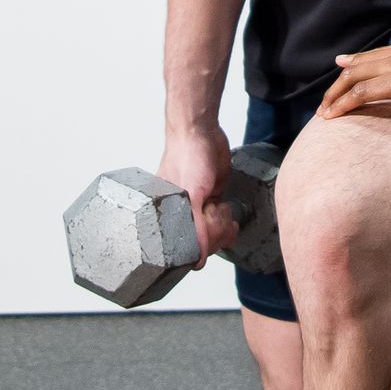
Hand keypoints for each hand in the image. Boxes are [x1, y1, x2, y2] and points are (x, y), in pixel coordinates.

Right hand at [157, 122, 236, 264]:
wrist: (203, 132)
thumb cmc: (187, 156)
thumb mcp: (192, 195)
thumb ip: (196, 226)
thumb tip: (197, 257)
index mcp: (165, 213)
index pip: (180, 244)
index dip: (195, 247)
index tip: (205, 241)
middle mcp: (179, 211)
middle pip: (198, 240)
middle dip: (212, 234)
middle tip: (215, 218)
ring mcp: (196, 205)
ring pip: (210, 231)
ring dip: (221, 226)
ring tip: (221, 212)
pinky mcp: (209, 198)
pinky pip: (218, 219)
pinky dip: (226, 219)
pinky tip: (226, 212)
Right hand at [320, 13, 390, 172]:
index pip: (362, 93)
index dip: (342, 105)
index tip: (326, 116)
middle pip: (355, 75)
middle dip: (335, 91)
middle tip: (322, 108)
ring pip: (363, 61)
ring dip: (344, 74)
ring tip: (330, 86)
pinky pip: (376, 52)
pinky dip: (358, 58)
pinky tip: (349, 59)